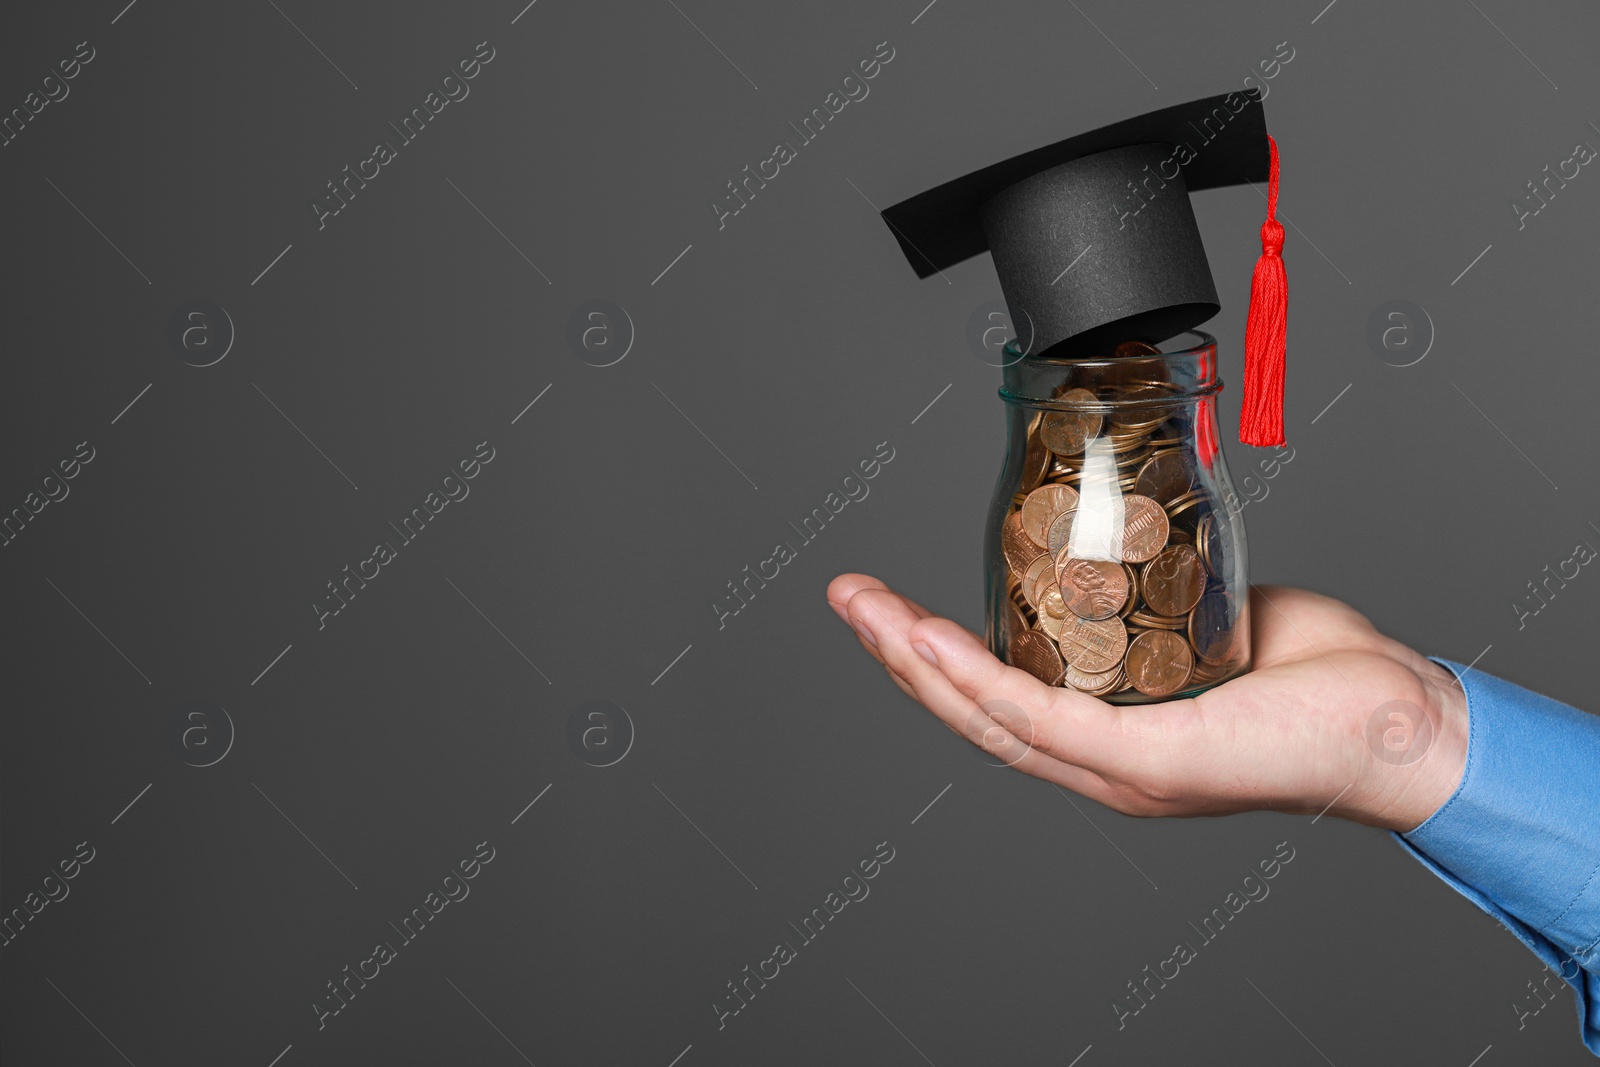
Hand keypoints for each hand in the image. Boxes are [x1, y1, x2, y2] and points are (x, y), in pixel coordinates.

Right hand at [827, 574, 1468, 831]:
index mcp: (1111, 735)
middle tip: (845, 596)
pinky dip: (976, 679)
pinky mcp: (1147, 762)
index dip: (931, 655)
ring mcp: (1119, 769)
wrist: (1404, 722)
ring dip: (913, 660)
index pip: (998, 699)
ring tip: (863, 610)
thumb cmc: (1322, 679)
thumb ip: (1161, 594)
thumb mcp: (1213, 619)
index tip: (887, 605)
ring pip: (988, 718)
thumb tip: (1134, 538)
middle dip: (896, 651)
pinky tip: (930, 642)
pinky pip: (1041, 718)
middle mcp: (1103, 763)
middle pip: (971, 712)